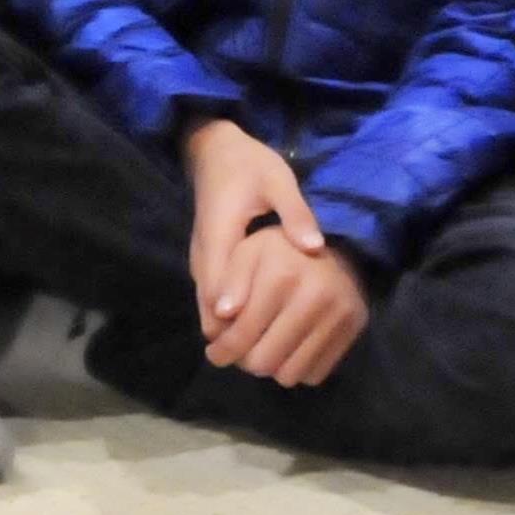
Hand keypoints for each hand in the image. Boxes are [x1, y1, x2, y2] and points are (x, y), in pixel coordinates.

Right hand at [181, 117, 324, 339]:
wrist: (214, 151)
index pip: (221, 290)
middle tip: (270, 363)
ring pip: (210, 310)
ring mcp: (201, 261)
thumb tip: (314, 247)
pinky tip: (257, 333)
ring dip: (232, 334)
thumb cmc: (249, 164)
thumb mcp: (277, 180)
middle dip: (236, 339)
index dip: (238, 323)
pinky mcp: (206, 264)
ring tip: (266, 355)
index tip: (266, 342)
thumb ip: (294, 213)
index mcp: (220, 235)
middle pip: (211, 311)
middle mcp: (204, 255)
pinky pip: (213, 301)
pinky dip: (230, 320)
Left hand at [205, 233, 368, 386]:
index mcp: (282, 274)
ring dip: (271, 368)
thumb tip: (221, 314)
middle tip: (240, 354)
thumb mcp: (247, 252)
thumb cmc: (280, 252)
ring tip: (264, 349)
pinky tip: (289, 348)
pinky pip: (314, 374)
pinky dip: (297, 367)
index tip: (215, 353)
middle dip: (245, 362)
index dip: (222, 350)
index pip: (242, 334)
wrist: (336, 246)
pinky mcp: (354, 330)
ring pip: (289, 375)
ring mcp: (338, 315)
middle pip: (264, 362)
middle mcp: (314, 296)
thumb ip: (228, 281)